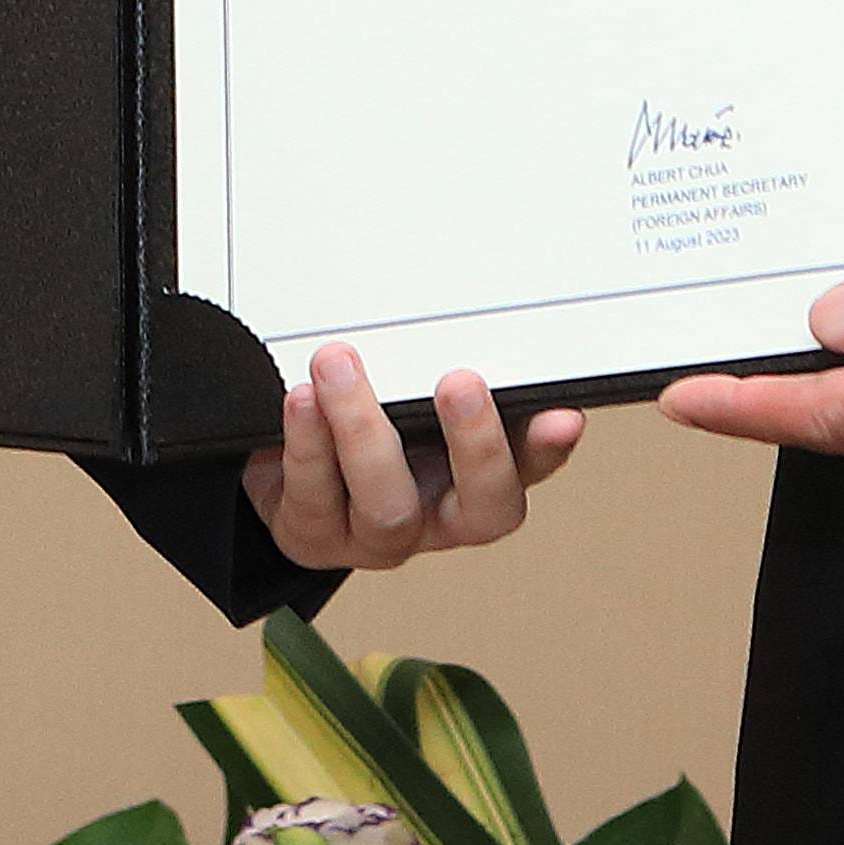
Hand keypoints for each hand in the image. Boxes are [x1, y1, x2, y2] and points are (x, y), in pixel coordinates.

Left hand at [241, 341, 581, 571]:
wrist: (281, 460)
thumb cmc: (363, 414)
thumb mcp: (407, 381)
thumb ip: (436, 359)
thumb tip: (462, 308)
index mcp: (477, 475)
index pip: (530, 466)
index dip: (549, 448)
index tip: (562, 413)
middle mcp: (438, 513)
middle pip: (483, 506)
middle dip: (477, 444)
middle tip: (461, 382)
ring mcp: (378, 535)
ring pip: (388, 503)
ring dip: (364, 428)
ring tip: (338, 365)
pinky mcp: (316, 536)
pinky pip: (315, 497)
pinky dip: (308, 442)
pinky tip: (299, 400)